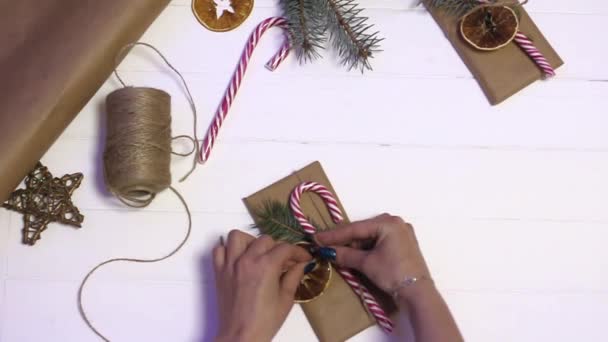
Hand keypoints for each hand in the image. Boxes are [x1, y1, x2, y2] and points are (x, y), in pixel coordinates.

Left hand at [213, 230, 311, 341]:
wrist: (241, 336)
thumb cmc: (265, 321)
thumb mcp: (286, 299)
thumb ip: (294, 276)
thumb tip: (301, 263)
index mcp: (266, 266)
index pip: (285, 248)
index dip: (298, 251)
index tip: (304, 258)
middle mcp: (247, 260)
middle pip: (265, 240)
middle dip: (278, 248)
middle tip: (284, 262)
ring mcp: (230, 264)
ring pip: (237, 237)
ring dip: (250, 241)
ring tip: (258, 254)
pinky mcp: (219, 271)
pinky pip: (218, 250)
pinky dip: (228, 250)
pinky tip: (238, 259)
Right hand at [316, 214, 430, 299]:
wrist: (418, 293)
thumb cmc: (393, 273)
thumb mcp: (367, 263)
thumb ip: (345, 254)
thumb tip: (327, 251)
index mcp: (388, 222)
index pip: (355, 228)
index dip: (334, 235)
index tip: (317, 238)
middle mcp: (396, 223)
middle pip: (363, 231)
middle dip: (345, 240)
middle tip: (326, 245)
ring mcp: (401, 233)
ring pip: (371, 236)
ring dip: (355, 245)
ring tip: (338, 252)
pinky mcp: (403, 244)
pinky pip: (380, 242)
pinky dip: (367, 248)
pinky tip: (356, 255)